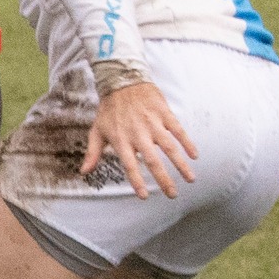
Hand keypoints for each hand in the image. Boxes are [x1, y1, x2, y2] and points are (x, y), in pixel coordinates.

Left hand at [85, 80, 198, 199]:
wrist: (122, 81)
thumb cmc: (109, 110)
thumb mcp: (96, 130)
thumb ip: (92, 153)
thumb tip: (84, 172)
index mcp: (121, 140)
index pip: (130, 165)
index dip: (136, 181)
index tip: (144, 196)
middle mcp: (138, 134)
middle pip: (153, 161)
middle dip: (164, 179)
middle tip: (172, 195)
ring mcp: (153, 123)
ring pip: (170, 147)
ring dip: (181, 164)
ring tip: (191, 179)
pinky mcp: (164, 114)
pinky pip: (178, 130)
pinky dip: (187, 142)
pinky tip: (195, 155)